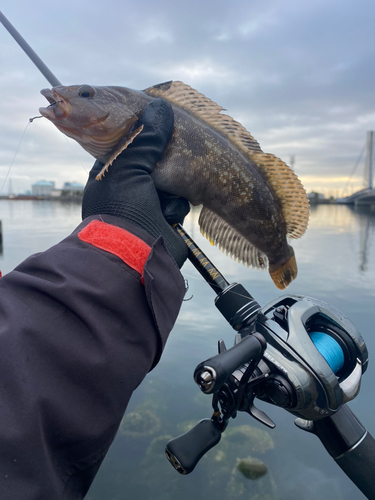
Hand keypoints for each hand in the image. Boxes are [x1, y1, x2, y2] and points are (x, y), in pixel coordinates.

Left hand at [82, 98, 189, 267]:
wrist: (133, 257)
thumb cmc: (121, 209)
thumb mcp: (128, 166)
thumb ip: (145, 138)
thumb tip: (161, 106)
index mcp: (111, 174)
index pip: (132, 146)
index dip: (147, 138)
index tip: (161, 126)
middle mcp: (129, 189)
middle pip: (157, 163)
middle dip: (165, 166)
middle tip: (169, 161)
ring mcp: (148, 206)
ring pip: (173, 183)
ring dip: (170, 192)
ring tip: (159, 202)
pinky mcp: (166, 221)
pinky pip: (180, 203)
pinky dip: (175, 210)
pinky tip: (166, 218)